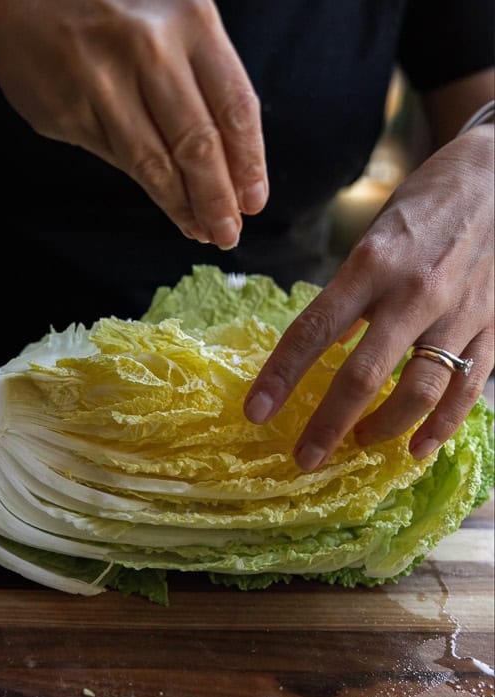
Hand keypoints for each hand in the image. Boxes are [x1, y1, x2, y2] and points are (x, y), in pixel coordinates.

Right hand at [0, 0, 266, 248]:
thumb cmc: (115, 16)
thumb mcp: (171, 25)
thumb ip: (203, 87)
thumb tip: (233, 176)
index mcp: (190, 19)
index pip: (235, 106)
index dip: (249, 163)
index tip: (254, 202)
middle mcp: (149, 45)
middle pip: (197, 142)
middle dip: (218, 199)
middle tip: (229, 234)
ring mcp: (103, 78)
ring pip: (155, 162)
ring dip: (184, 206)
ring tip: (203, 231)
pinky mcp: (69, 109)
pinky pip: (118, 160)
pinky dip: (148, 189)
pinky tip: (167, 205)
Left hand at [244, 124, 493, 469]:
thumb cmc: (422, 207)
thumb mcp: (372, 239)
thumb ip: (349, 295)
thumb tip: (324, 347)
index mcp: (371, 265)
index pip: (314, 330)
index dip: (280, 376)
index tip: (256, 412)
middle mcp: (413, 292)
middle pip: (363, 375)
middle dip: (328, 425)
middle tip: (305, 458)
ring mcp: (458, 313)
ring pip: (419, 392)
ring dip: (383, 429)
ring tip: (359, 444)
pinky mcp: (492, 327)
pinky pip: (467, 388)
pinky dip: (441, 426)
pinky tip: (417, 447)